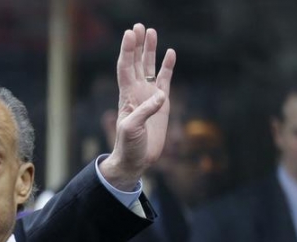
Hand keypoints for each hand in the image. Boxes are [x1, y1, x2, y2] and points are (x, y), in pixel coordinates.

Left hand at [99, 23, 176, 190]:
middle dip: (137, 45)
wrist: (136, 159)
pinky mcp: (162, 103)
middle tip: (138, 26)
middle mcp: (136, 92)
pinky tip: (170, 53)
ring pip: (149, 68)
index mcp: (126, 96)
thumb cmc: (129, 146)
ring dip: (150, 51)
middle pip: (136, 62)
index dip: (127, 51)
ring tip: (151, 31)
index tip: (129, 34)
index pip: (126, 68)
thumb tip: (161, 96)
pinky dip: (167, 66)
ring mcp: (149, 96)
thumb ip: (145, 112)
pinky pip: (164, 80)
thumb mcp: (132, 130)